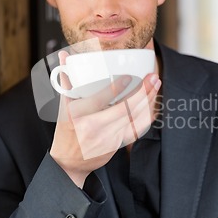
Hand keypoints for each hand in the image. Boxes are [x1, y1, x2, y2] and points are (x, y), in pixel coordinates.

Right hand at [50, 51, 160, 187]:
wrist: (68, 163)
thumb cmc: (65, 131)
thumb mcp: (61, 107)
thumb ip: (66, 80)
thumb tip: (65, 54)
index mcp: (77, 115)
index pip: (99, 100)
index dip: (116, 89)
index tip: (129, 77)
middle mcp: (93, 127)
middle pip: (124, 109)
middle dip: (142, 92)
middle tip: (153, 76)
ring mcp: (108, 138)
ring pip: (134, 118)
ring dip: (148, 100)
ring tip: (156, 84)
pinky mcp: (118, 145)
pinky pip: (138, 129)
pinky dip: (148, 115)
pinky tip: (153, 103)